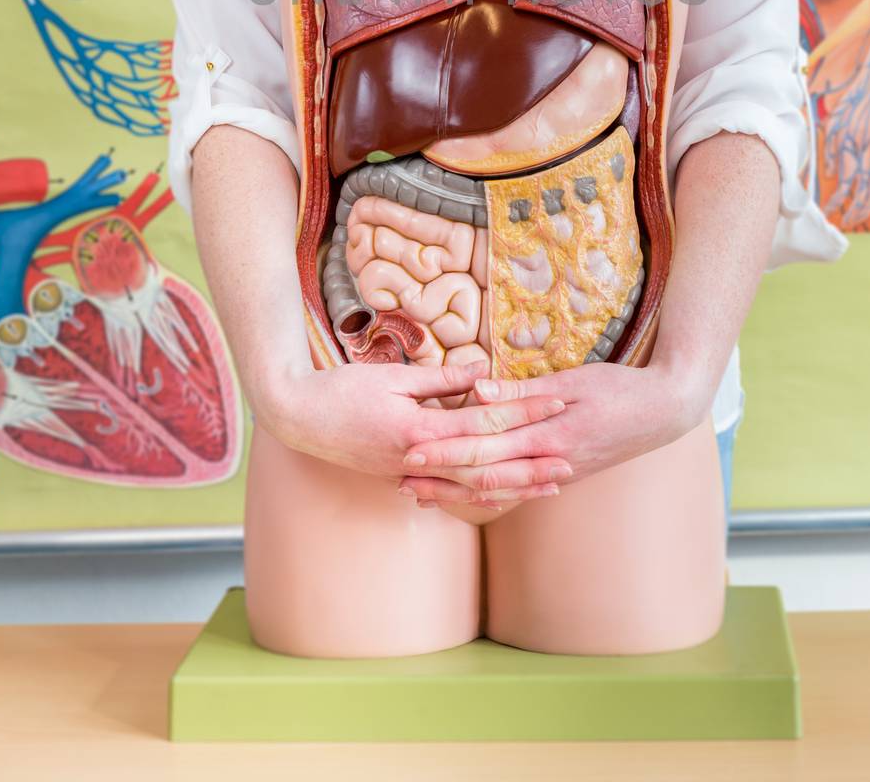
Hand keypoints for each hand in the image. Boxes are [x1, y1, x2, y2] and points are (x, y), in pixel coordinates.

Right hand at [253, 358, 572, 503]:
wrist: (298, 419)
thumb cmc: (343, 390)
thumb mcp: (394, 377)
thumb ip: (442, 380)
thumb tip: (486, 375)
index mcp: (420, 429)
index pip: (486, 420)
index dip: (524, 411)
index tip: (557, 402)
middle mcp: (420, 460)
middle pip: (488, 463)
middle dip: (531, 461)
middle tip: (571, 459)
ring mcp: (411, 475)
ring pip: (473, 485)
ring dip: (514, 484)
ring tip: (549, 484)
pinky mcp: (403, 478)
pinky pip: (451, 490)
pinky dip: (481, 493)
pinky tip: (504, 493)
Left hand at [398, 359, 706, 506]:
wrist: (665, 413)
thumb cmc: (621, 388)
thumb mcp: (574, 380)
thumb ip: (524, 391)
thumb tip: (478, 392)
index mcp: (547, 435)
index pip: (484, 446)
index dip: (444, 449)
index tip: (409, 450)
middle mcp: (548, 462)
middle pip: (482, 474)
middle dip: (439, 477)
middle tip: (399, 477)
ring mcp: (557, 473)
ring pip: (497, 489)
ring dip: (456, 492)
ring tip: (420, 493)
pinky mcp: (564, 474)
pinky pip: (518, 491)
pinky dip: (488, 497)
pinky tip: (467, 499)